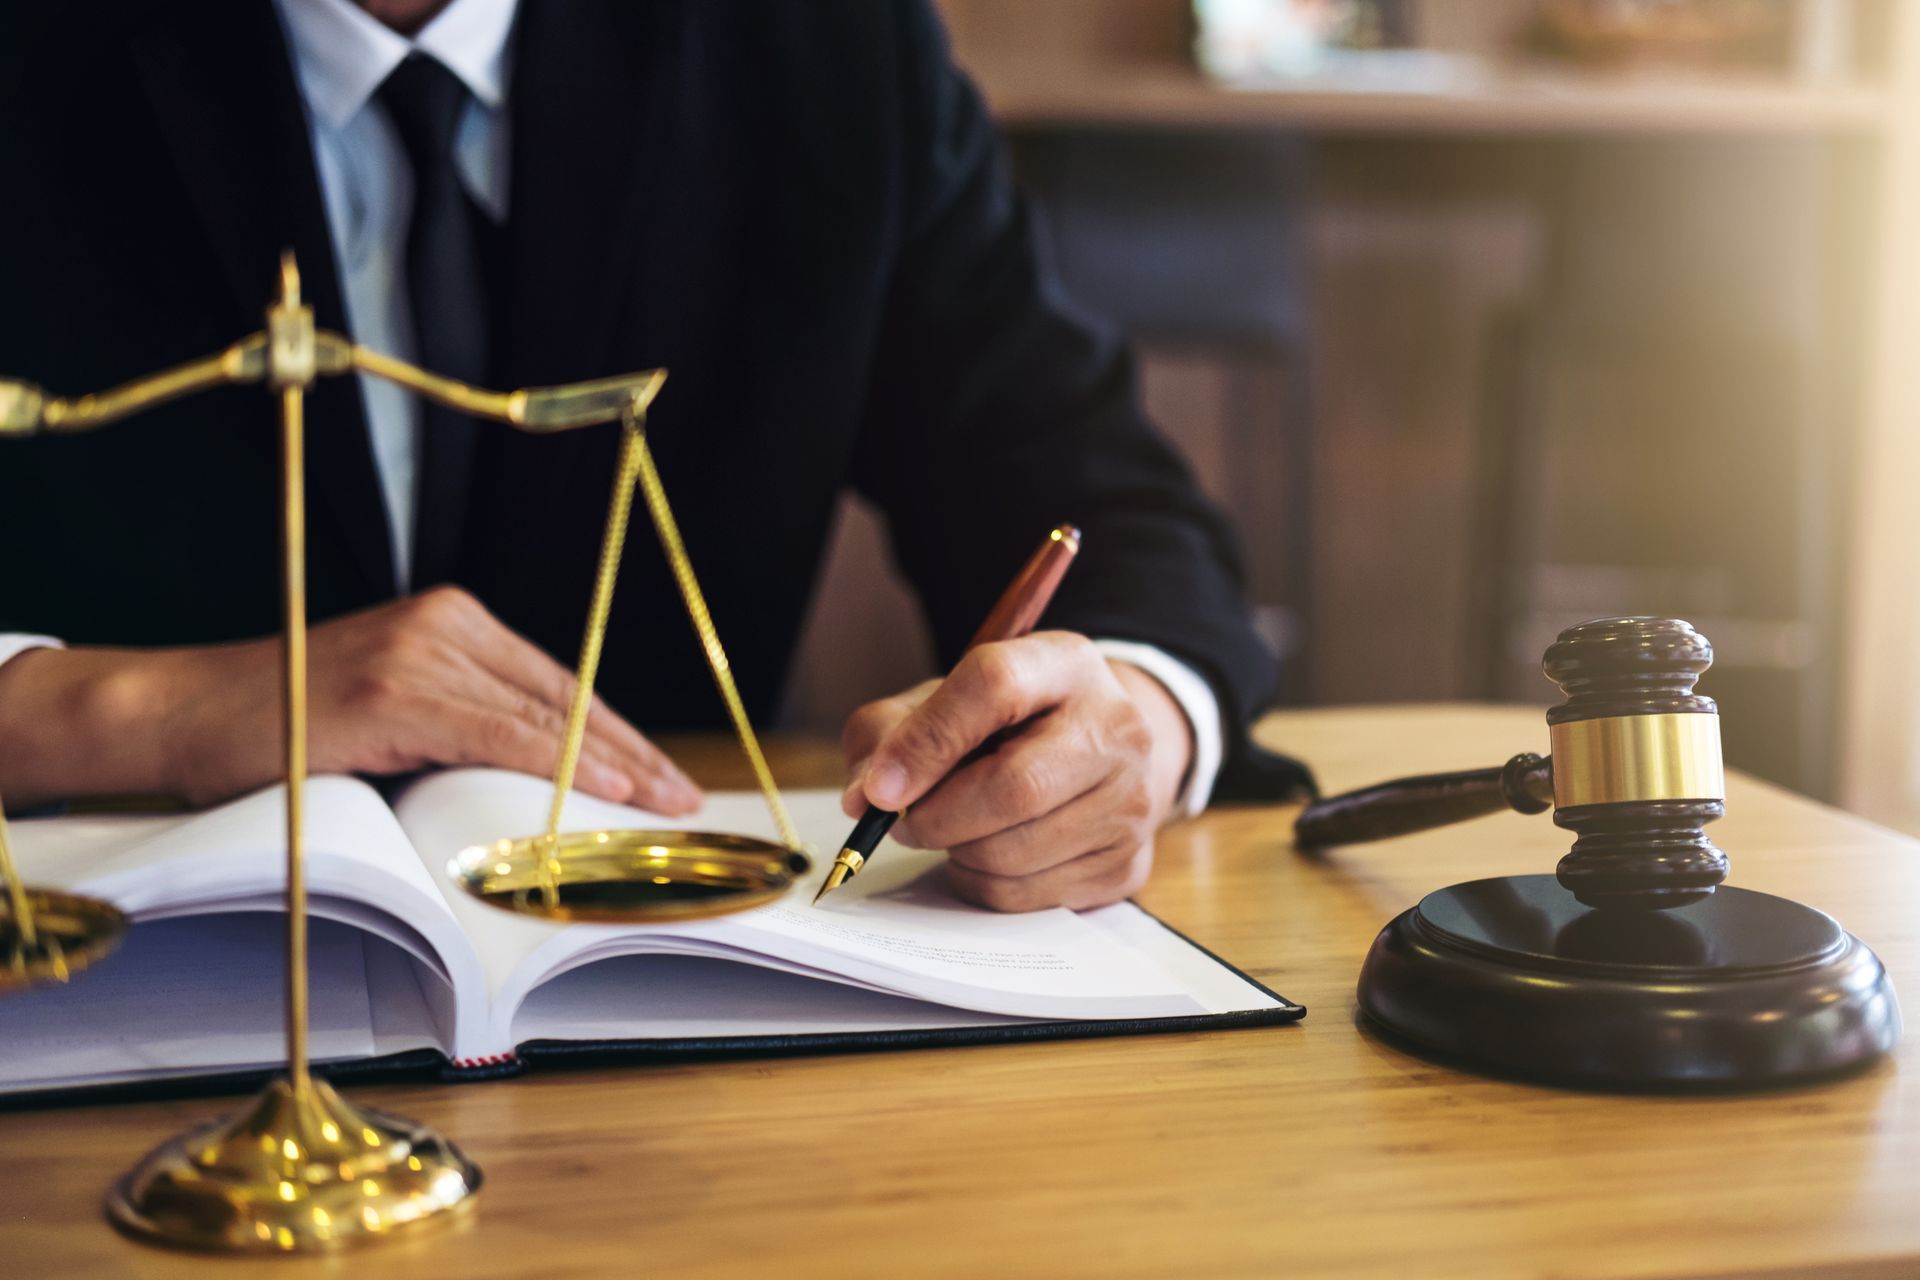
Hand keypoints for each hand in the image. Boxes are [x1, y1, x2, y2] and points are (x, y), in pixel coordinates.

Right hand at [0, 586, 700, 811]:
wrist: (177, 713)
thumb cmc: (276, 728)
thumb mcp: (387, 716)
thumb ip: (455, 728)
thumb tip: (531, 786)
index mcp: (450, 622)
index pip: (559, 685)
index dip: (620, 735)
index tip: (665, 778)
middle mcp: (446, 623)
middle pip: (567, 697)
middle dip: (633, 755)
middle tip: (684, 803)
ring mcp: (421, 652)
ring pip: (546, 717)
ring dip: (613, 769)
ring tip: (661, 811)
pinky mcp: (396, 691)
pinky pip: (502, 735)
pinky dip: (558, 769)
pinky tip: (601, 797)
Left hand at [839, 632, 1193, 911]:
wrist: (1097, 752)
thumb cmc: (1007, 724)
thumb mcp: (945, 699)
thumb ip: (890, 732)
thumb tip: (865, 799)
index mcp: (1065, 664)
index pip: (995, 685)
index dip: (928, 740)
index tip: (880, 788)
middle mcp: (1116, 728)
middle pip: (1015, 786)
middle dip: (937, 817)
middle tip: (904, 822)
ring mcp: (1131, 800)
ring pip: (1015, 853)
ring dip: (957, 853)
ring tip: (951, 830)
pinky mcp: (1127, 862)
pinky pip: (1028, 897)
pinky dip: (983, 884)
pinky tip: (985, 854)